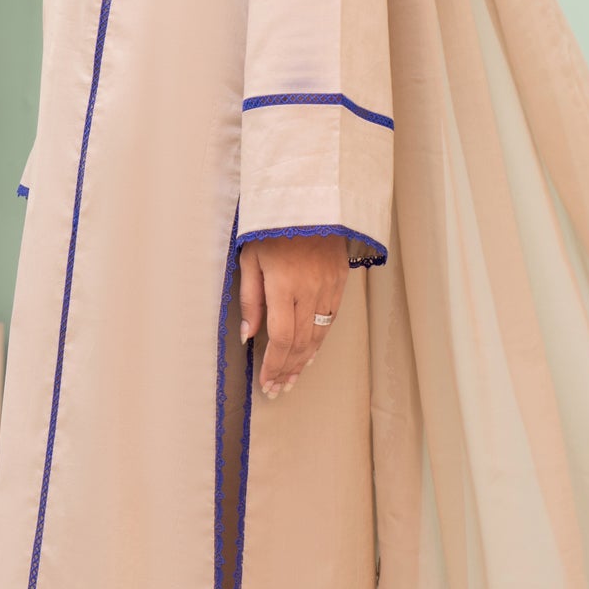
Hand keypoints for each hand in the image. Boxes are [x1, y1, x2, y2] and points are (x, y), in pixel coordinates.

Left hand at [240, 232, 347, 398]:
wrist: (309, 199)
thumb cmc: (272, 228)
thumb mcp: (250, 259)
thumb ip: (250, 299)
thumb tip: (249, 335)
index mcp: (283, 285)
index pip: (281, 338)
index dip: (274, 365)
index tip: (267, 382)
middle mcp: (309, 290)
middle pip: (300, 342)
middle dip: (288, 369)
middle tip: (278, 388)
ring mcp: (328, 287)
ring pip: (318, 335)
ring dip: (304, 361)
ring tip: (292, 379)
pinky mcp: (340, 281)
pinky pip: (331, 319)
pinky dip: (320, 341)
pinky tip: (310, 354)